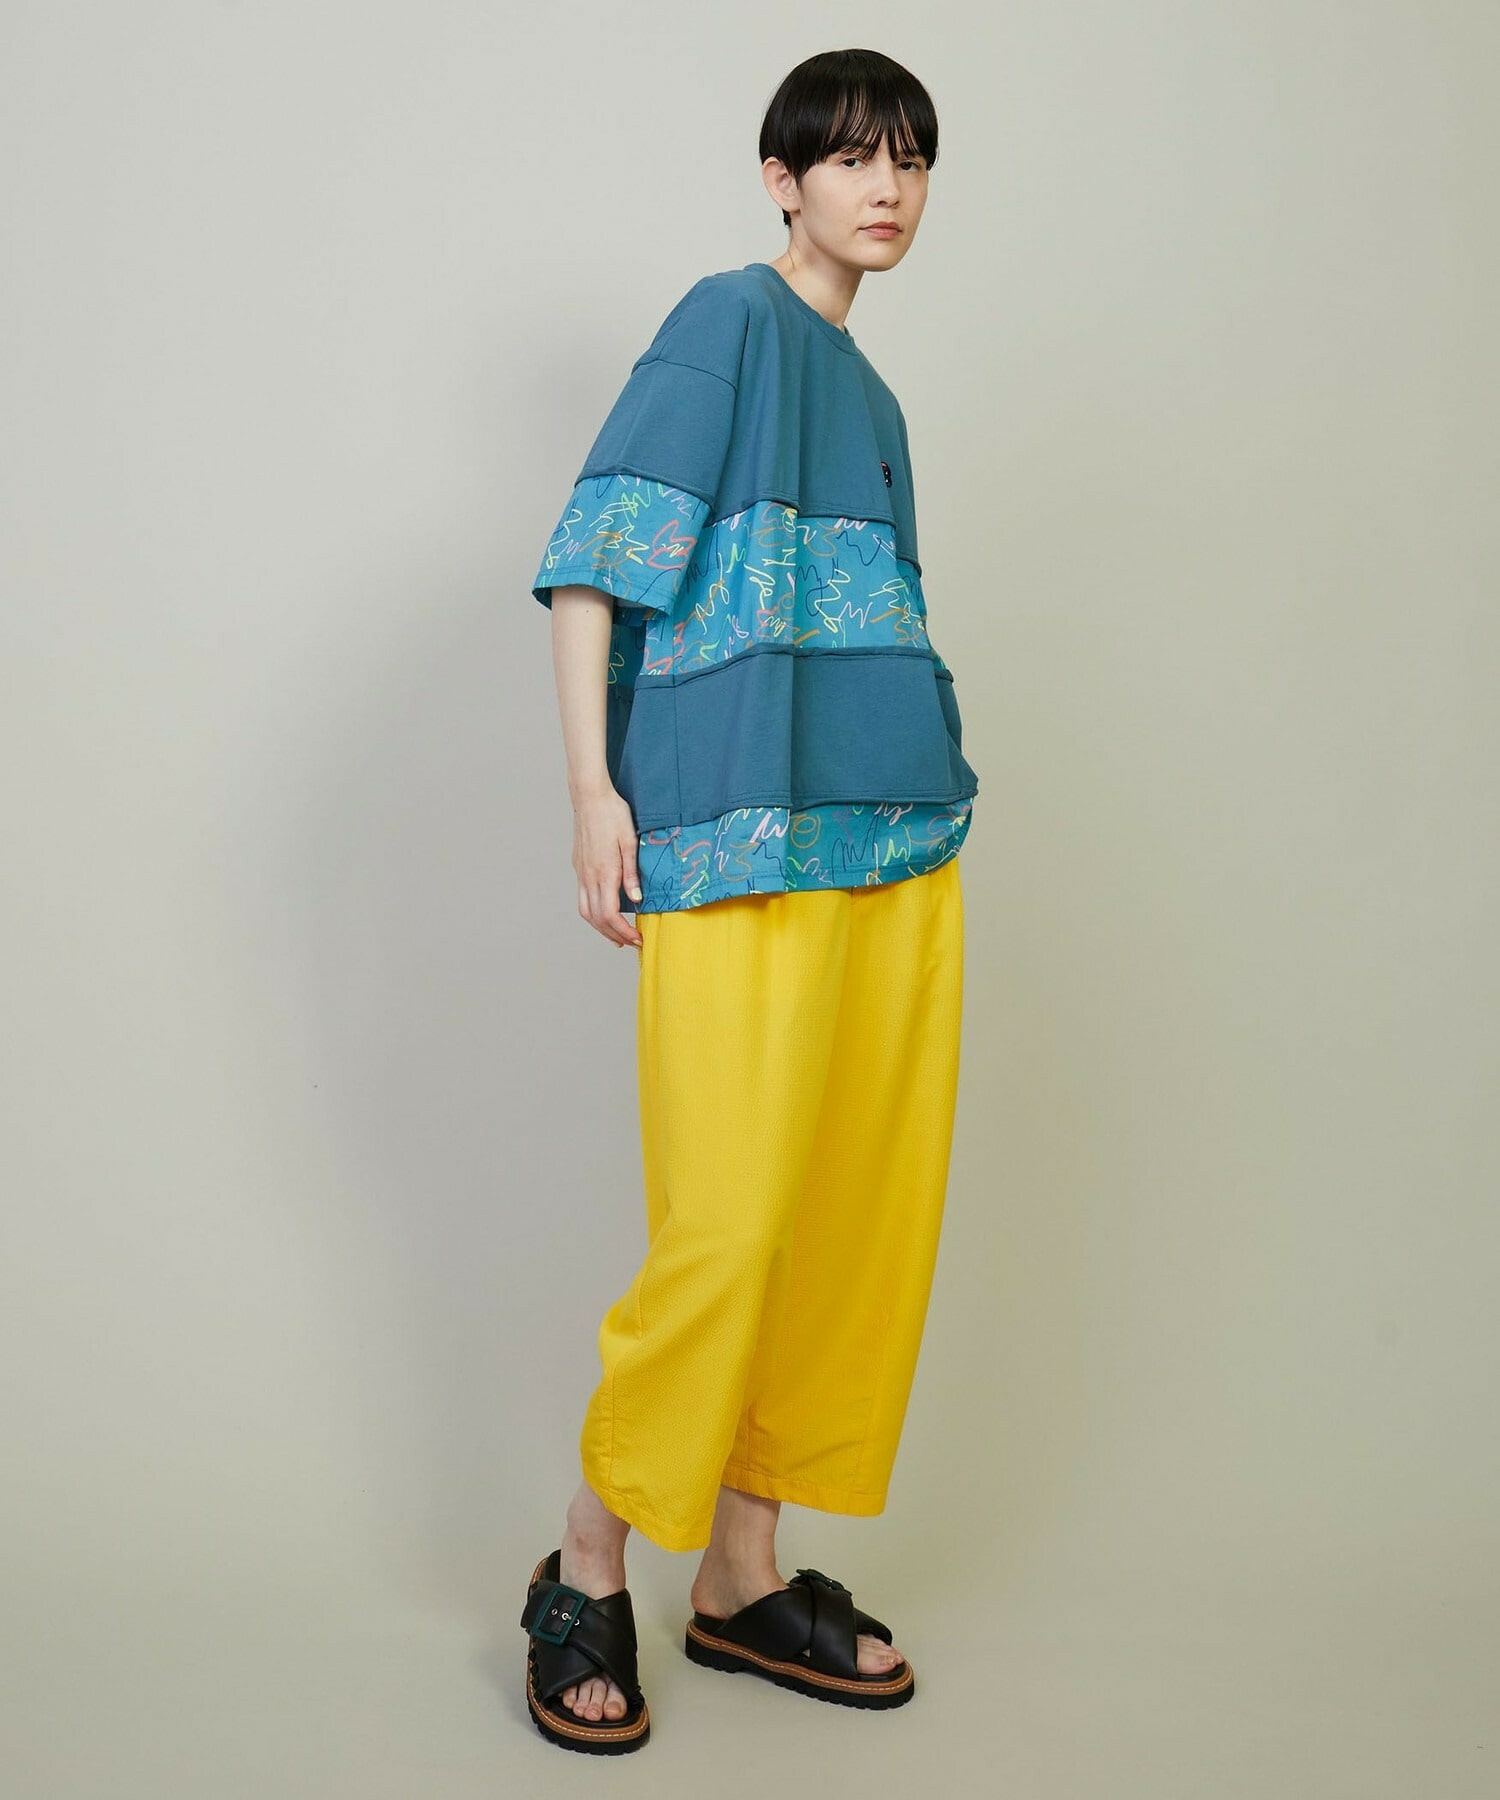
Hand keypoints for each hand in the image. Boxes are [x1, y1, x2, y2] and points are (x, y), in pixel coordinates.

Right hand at [571, 786, 644, 947]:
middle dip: (614, 935)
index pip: (610, 914)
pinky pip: (583, 898)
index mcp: (604, 871)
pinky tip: (606, 912)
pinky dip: (594, 912)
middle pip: (596, 919)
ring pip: (585, 911)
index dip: (623, 932)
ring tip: (617, 936)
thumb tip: (637, 900)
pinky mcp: (578, 866)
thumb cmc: (613, 814)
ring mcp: (581, 872)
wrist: (590, 797)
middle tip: (631, 942)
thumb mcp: (630, 842)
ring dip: (601, 928)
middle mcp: (589, 876)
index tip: (637, 939)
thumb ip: (632, 873)